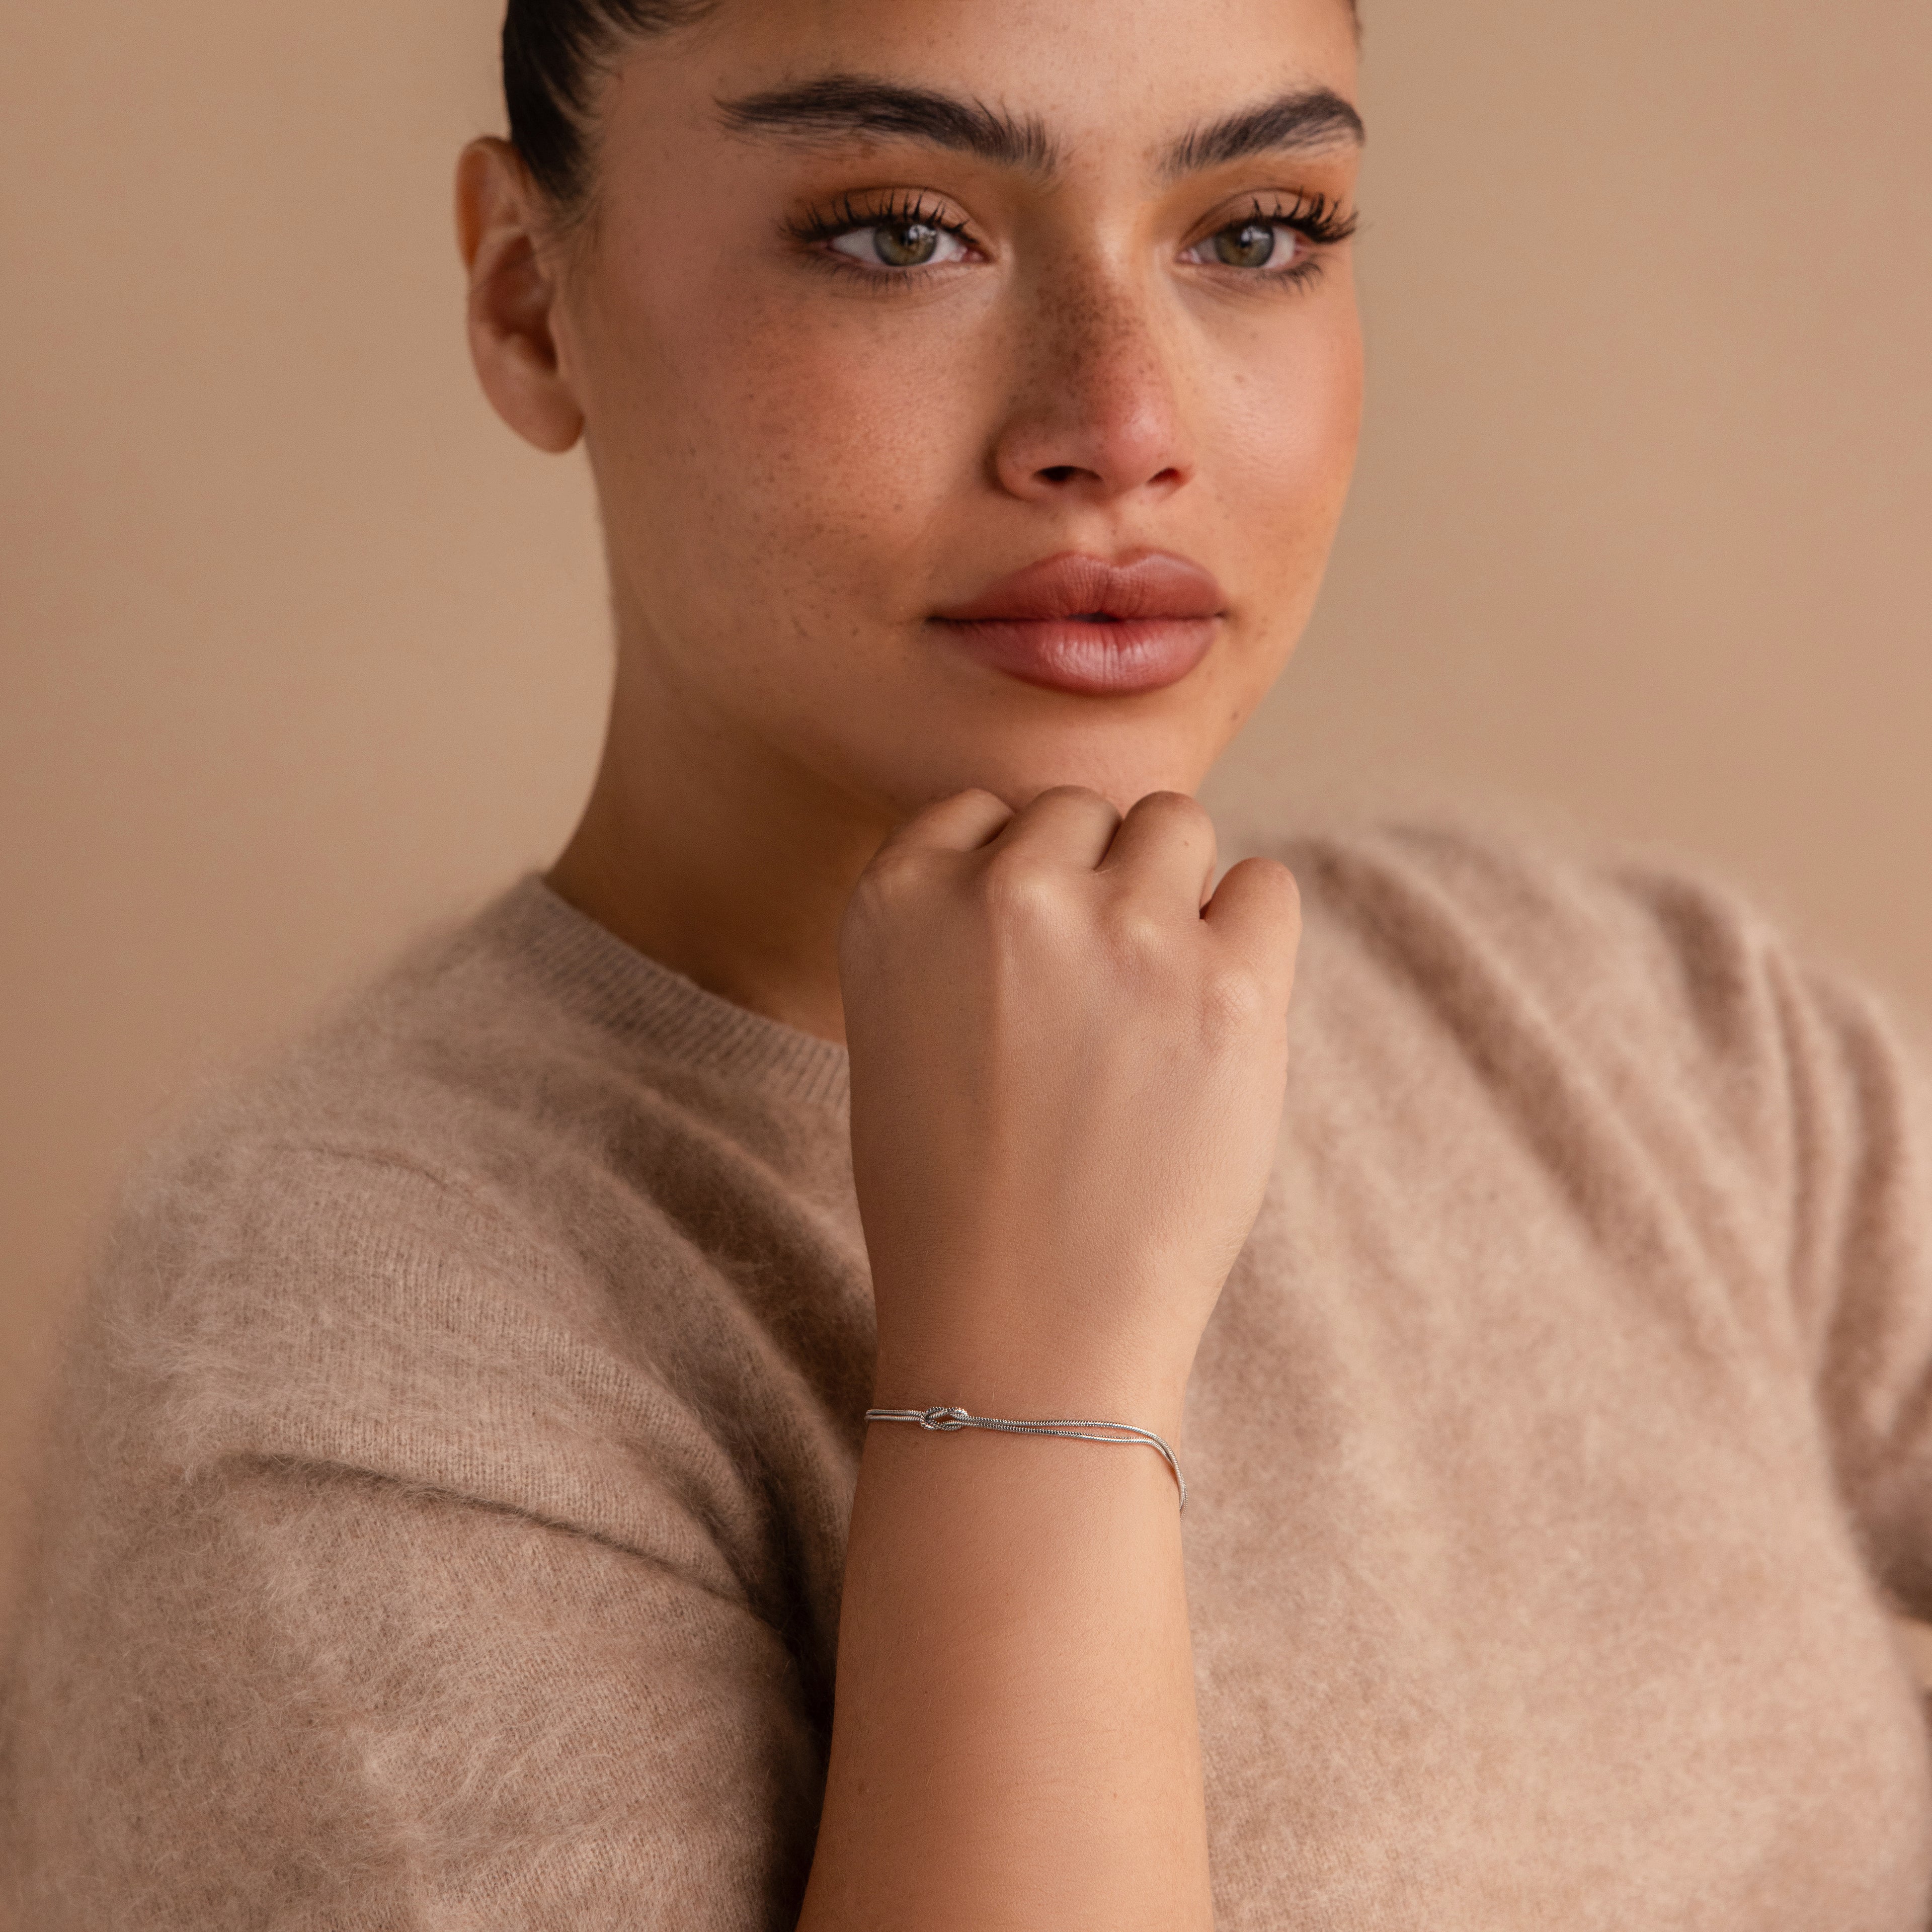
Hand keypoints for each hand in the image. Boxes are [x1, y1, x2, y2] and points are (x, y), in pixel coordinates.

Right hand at [840, 786, 1300, 1434]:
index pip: (981, 810)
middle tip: (1093, 999)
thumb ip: (955, 926)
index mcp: (898, 899)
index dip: (1013, 878)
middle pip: (1082, 811)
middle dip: (1094, 882)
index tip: (1025, 959)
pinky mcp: (1229, 988)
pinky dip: (1249, 937)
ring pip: (1176, 824)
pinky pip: (1265, 887)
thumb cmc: (955, 1198)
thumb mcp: (899, 1031)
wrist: (1024, 1332)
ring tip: (1155, 1003)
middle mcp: (1005, 892)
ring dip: (1172, 893)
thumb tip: (1062, 859)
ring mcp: (1123, 934)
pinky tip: (1217, 1017)